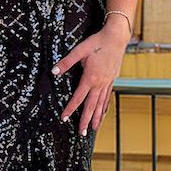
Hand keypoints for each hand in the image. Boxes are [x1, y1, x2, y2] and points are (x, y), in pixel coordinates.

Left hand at [52, 16, 127, 134]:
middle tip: (81, 133)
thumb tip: (54, 72)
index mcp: (90, 78)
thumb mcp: (79, 50)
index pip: (78, 98)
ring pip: (101, 104)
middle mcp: (100, 83)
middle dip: (86, 120)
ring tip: (94, 129)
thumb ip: (66, 62)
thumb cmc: (98, 42)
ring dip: (97, 117)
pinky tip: (103, 112)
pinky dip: (105, 106)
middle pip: (92, 106)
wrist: (117, 37)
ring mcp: (108, 82)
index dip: (71, 109)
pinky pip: (108, 97)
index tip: (64, 118)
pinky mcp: (112, 79)